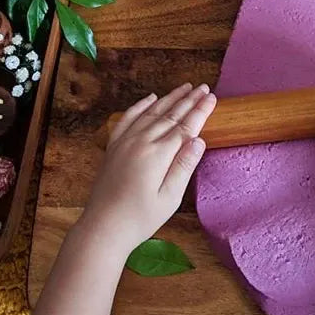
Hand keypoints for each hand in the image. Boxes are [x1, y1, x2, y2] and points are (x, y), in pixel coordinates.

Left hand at [83, 83, 215, 253]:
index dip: (200, 111)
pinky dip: (140, 105)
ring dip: (170, 98)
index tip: (212, 97)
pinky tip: (151, 98)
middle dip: (189, 100)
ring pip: (152, 112)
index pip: (185, 127)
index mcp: (158, 154)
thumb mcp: (170, 198)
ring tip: (185, 87)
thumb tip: (199, 140)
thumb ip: (184, 166)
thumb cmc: (141, 218)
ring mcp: (125, 141)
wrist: (103, 227)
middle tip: (204, 87)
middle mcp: (141, 141)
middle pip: (171, 115)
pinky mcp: (114, 145)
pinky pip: (128, 118)